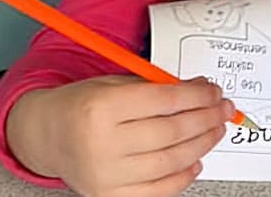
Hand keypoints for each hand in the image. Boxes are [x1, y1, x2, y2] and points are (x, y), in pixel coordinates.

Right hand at [6, 75, 232, 196]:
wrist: (47, 135)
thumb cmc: (84, 105)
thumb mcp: (116, 84)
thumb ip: (158, 87)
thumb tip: (203, 90)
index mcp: (101, 107)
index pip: (165, 101)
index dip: (198, 96)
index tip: (215, 92)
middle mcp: (101, 144)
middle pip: (171, 133)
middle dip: (206, 119)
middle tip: (224, 110)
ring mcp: (105, 175)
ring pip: (170, 162)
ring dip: (202, 145)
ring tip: (215, 131)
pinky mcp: (109, 196)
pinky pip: (157, 190)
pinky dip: (182, 176)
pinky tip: (196, 160)